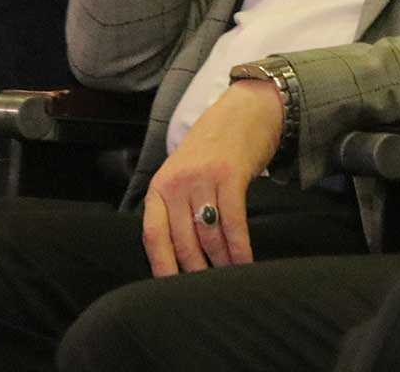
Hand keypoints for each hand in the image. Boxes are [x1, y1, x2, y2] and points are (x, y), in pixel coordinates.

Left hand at [141, 79, 284, 275]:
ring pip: (209, 235)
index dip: (162, 266)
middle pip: (183, 240)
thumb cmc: (215, 147)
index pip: (153, 235)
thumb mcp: (184, 173)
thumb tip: (180, 253)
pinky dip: (240, 247)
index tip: (172, 289)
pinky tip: (246, 262)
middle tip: (209, 288)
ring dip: (222, 262)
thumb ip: (177, 205)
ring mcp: (203, 178)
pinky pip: (233, 222)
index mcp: (160, 185)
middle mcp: (177, 182)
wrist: (245, 110)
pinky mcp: (230, 175)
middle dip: (197, 269)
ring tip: (230, 276)